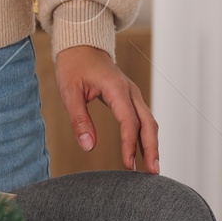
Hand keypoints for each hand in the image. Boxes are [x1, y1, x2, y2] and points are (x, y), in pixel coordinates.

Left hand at [54, 44, 159, 173]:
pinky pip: (143, 119)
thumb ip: (79, 119)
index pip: (129, 121)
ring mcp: (133, 94)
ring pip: (149, 122)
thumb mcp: (69, 91)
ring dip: (152, 145)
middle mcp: (131, 91)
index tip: (128, 164)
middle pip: (148, 123)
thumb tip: (88, 146)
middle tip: (152, 173)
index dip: (130, 144)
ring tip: (151, 169)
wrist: (81, 47)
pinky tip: (144, 152)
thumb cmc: (73, 66)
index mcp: (116, 88)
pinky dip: (146, 136)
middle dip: (152, 149)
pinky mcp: (131, 98)